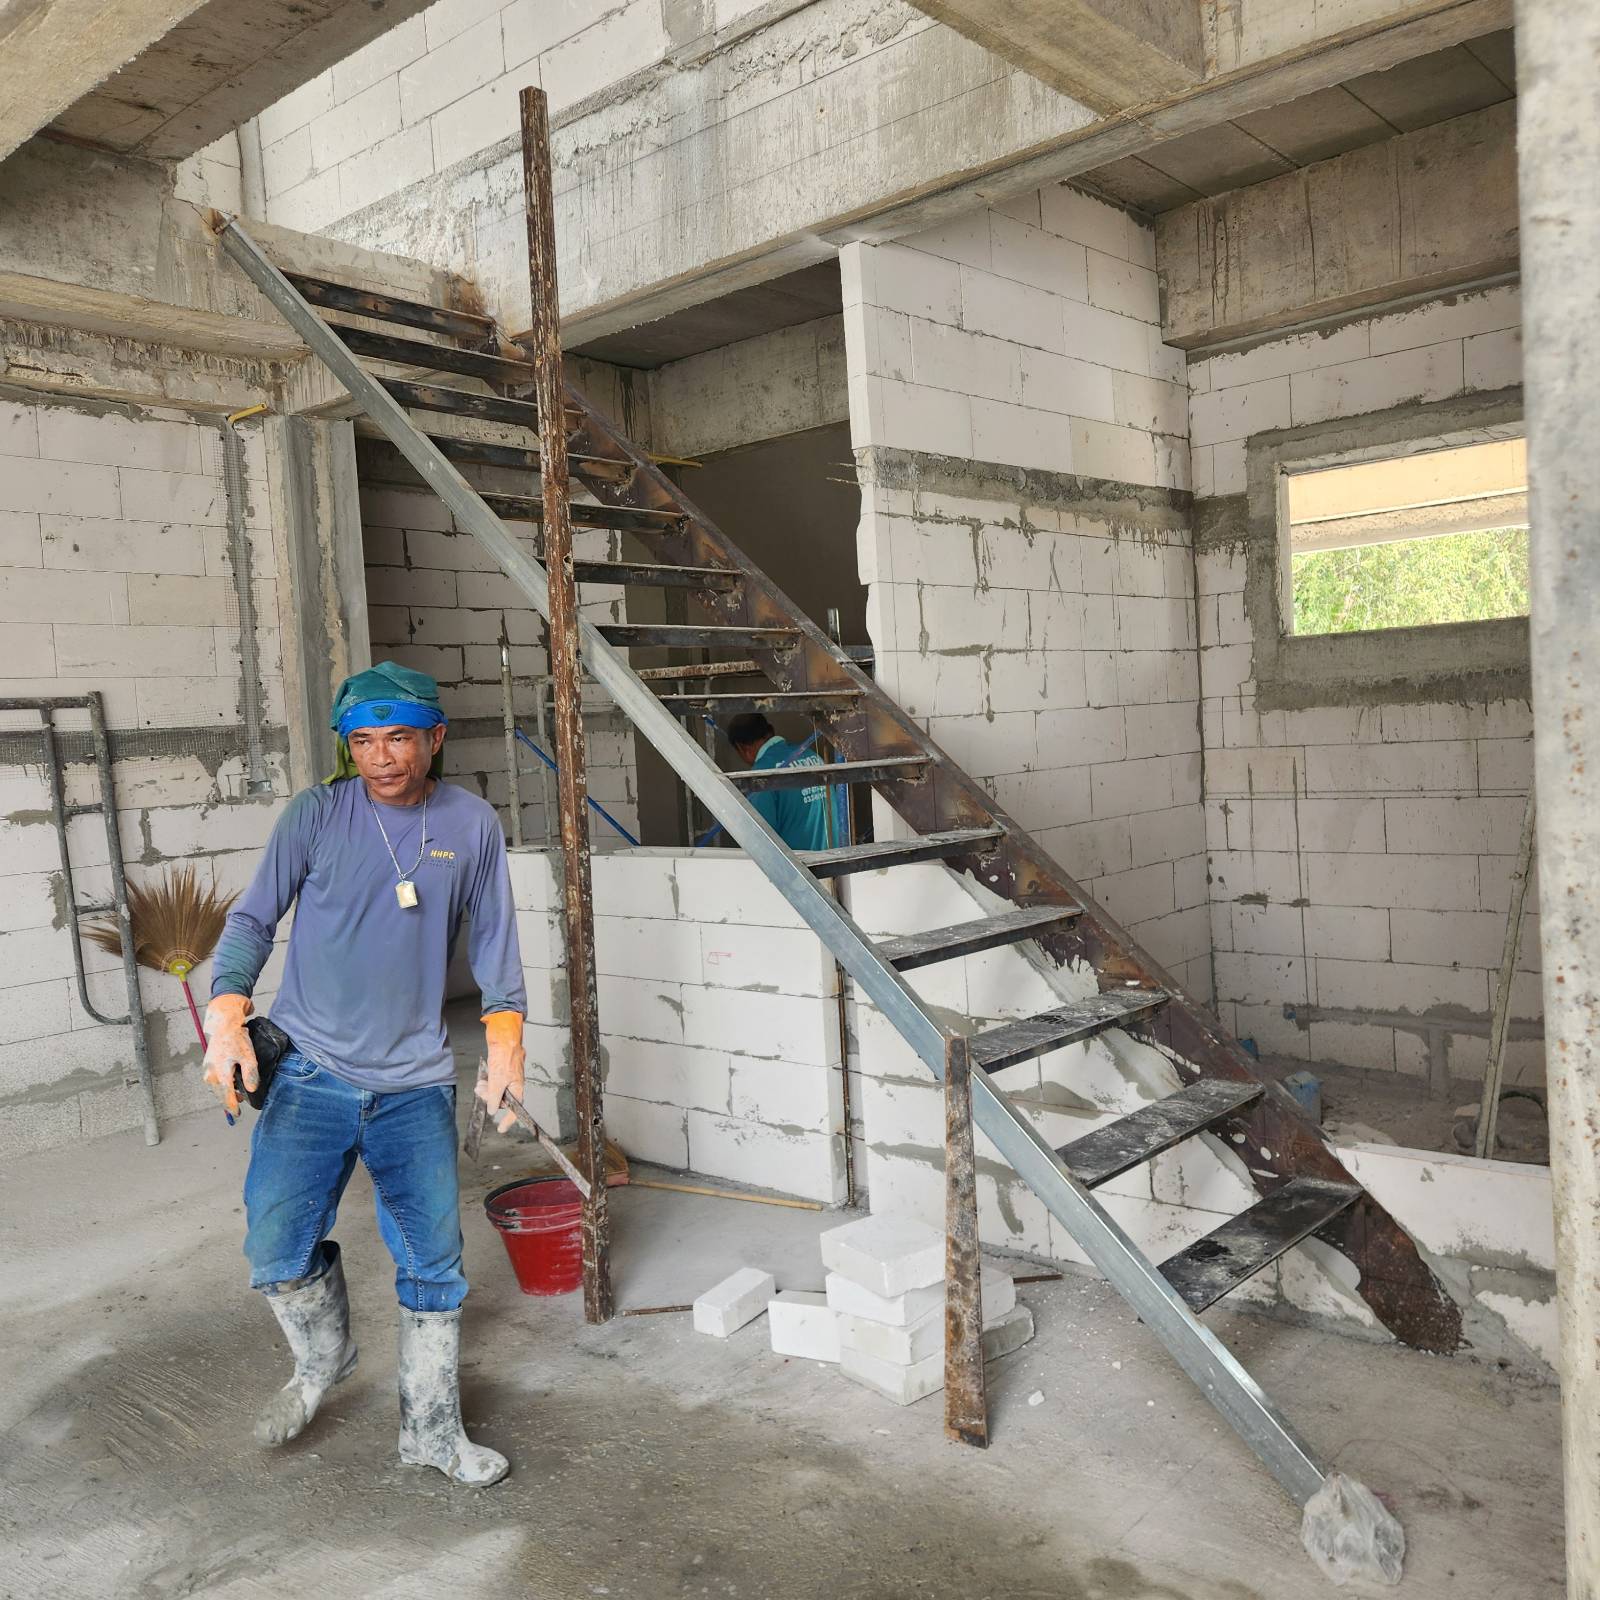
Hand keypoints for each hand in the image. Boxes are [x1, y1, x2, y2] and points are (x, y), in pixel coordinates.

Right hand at [203, 994, 256, 1115]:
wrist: (224, 1025)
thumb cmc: (237, 1039)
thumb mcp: (249, 1057)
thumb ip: (250, 1075)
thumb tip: (251, 1090)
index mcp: (220, 1073)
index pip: (226, 1096)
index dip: (232, 1106)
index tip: (237, 1114)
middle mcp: (210, 1073)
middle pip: (218, 1094)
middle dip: (227, 1101)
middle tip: (237, 1106)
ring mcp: (207, 1069)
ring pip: (215, 1088)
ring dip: (224, 1093)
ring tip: (235, 1096)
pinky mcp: (207, 1065)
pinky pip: (213, 1081)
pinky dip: (220, 1085)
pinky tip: (229, 1084)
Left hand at [479, 1011, 525, 1133]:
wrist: (504, 1036)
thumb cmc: (505, 1055)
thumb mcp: (498, 1080)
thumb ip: (496, 1097)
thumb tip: (494, 1111)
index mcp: (518, 1087)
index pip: (515, 1109)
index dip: (509, 1120)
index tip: (501, 1129)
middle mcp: (514, 1083)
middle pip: (502, 1099)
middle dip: (490, 1099)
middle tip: (481, 1093)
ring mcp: (508, 1076)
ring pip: (496, 1090)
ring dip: (486, 1090)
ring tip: (480, 1085)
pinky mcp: (502, 1069)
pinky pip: (494, 1082)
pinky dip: (487, 1082)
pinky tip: (482, 1079)